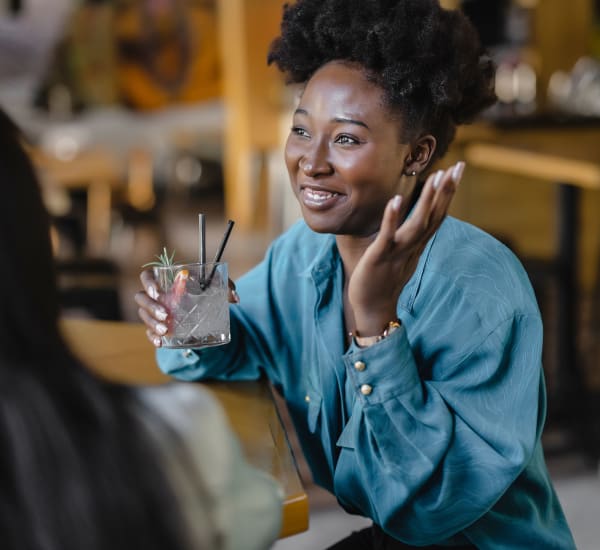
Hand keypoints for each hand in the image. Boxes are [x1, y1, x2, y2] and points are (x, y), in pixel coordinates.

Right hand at [134, 269, 239, 346]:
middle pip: (141, 297)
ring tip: (165, 331)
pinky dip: (153, 337)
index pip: (147, 276)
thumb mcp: (216, 286)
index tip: (158, 292)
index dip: (148, 282)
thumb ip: (226, 287)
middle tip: (165, 316)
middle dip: (151, 307)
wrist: (205, 307)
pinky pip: (149, 331)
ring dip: (152, 323)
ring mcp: (155, 311)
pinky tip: (160, 343)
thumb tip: (235, 298)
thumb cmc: (206, 290)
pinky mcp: (158, 325)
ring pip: (143, 315)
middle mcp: (157, 295)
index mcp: (166, 279)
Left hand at [348, 161, 464, 335]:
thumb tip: (417, 220)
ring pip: (417, 224)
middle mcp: (412, 246)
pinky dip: (392, 219)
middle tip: (459, 166)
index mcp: (417, 244)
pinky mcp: (380, 257)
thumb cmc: (384, 278)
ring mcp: (397, 252)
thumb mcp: (401, 253)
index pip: (437, 215)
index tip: (457, 169)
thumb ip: (410, 236)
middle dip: (446, 191)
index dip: (448, 192)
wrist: (373, 308)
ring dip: (426, 201)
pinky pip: (387, 236)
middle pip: (434, 216)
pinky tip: (395, 200)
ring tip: (435, 177)